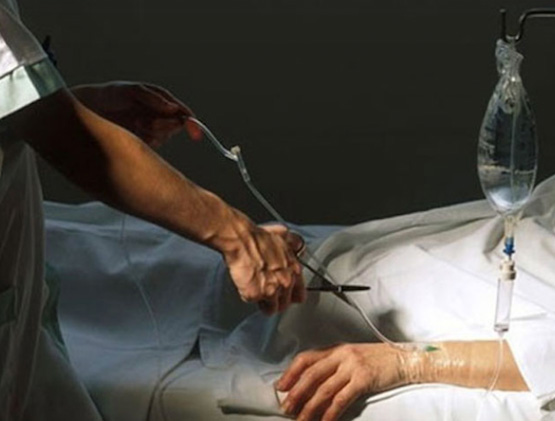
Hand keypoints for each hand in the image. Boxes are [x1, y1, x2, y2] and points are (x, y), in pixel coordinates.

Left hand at [71, 82, 201, 146]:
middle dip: (164, 125)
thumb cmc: (112, 95)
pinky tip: (132, 131)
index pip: (183, 113)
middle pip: (176, 126)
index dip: (191, 123)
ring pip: (164, 135)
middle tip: (146, 122)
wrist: (91, 109)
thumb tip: (173, 107)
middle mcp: (161, 116)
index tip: (194, 132)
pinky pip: (152, 144)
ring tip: (135, 122)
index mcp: (163, 101)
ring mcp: (153, 129)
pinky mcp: (144, 142)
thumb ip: (153, 98)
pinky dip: (144, 139)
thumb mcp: (131, 91)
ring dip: (152, 130)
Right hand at [224, 224, 305, 314]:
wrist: (241, 240)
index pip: (300, 295)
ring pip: (271, 308)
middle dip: (276, 300)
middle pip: (285, 304)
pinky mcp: (255, 295)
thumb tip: (298, 243)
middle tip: (267, 291)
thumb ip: (294, 243)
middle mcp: (285, 282)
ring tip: (257, 290)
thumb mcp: (283, 235)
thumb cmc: (258, 237)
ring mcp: (271, 291)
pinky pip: (252, 302)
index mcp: (294, 270)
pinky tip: (246, 285)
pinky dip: (248, 296)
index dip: (290, 295)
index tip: (285, 294)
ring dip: (264, 302)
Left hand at [276, 343, 406, 420]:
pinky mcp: (363, 380)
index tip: (281, 386)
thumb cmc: (377, 359)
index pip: (306, 358)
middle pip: (311, 374)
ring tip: (301, 419)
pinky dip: (331, 413)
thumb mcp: (352, 356)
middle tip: (286, 407)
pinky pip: (342, 399)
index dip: (291, 372)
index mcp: (336, 349)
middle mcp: (341, 356)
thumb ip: (333, 365)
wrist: (403, 359)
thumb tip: (312, 384)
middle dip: (297, 393)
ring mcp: (352, 367)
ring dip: (310, 407)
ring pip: (324, 389)